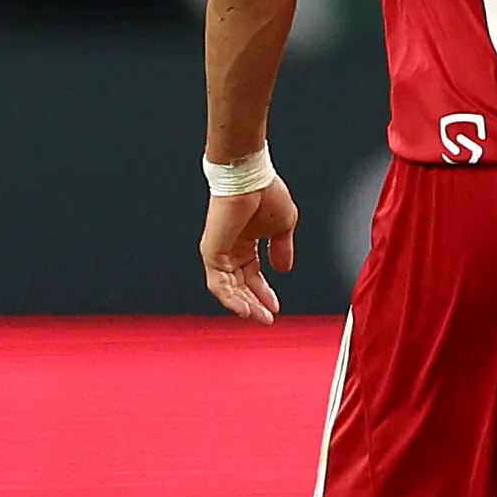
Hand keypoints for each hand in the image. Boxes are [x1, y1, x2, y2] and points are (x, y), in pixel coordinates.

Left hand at [200, 181, 297, 322]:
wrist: (250, 178)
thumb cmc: (266, 193)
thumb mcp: (284, 227)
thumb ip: (282, 250)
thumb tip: (284, 269)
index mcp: (245, 242)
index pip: (252, 276)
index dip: (264, 292)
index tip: (275, 307)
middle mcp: (230, 248)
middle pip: (240, 285)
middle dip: (255, 303)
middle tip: (267, 318)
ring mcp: (219, 251)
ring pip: (228, 289)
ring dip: (244, 305)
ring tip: (259, 317)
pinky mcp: (212, 252)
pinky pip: (219, 284)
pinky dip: (231, 298)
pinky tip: (245, 309)